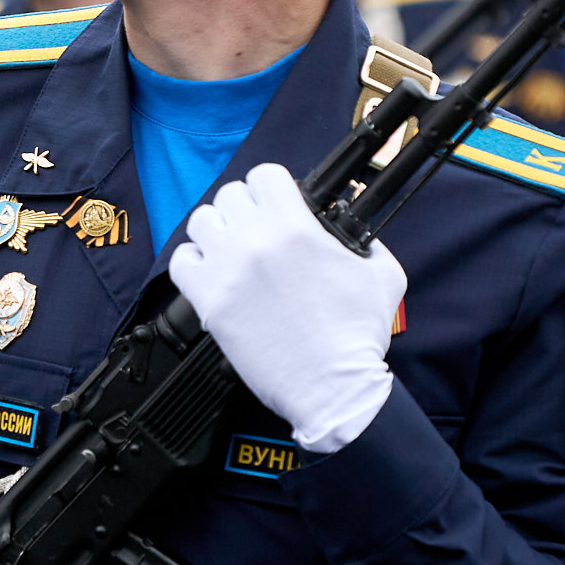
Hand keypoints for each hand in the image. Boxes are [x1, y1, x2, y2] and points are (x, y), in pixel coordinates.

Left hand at [169, 162, 405, 453]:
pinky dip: (193, 263)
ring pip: (201, 222)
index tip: (278, 204)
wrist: (334, 389)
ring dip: (217, 231)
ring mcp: (227, 271)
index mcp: (296, 229)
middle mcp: (256, 242)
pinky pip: (181, 262)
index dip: (273, 188)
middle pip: (230, 195)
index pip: (265, 175)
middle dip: (245, 208)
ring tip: (232, 250)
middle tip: (257, 230)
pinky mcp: (209, 302)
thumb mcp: (383, 275)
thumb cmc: (357, 338)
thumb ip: (368, 240)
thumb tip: (351, 220)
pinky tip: (214, 274)